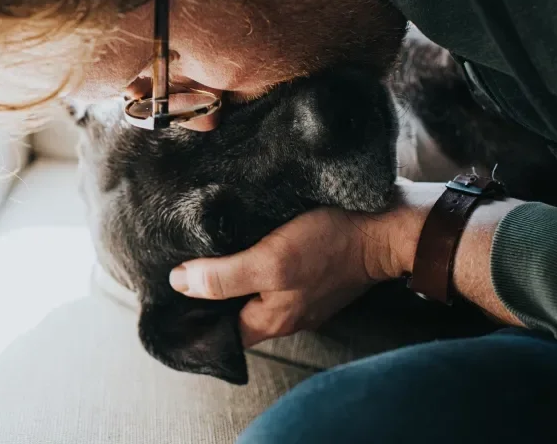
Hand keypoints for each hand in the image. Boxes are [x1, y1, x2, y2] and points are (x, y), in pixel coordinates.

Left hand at [168, 180, 451, 346]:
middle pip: (232, 309)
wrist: (386, 226)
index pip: (217, 330)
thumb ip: (223, 278)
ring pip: (251, 290)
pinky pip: (272, 273)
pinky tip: (242, 236)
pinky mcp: (310, 271)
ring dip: (230, 271)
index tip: (170, 284)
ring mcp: (299, 294)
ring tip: (206, 244)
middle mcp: (283, 314)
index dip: (191, 311)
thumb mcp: (269, 261)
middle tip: (182, 257)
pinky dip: (254, 259)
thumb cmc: (329, 243)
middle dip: (207, 288)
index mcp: (270, 320)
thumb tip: (177, 283)